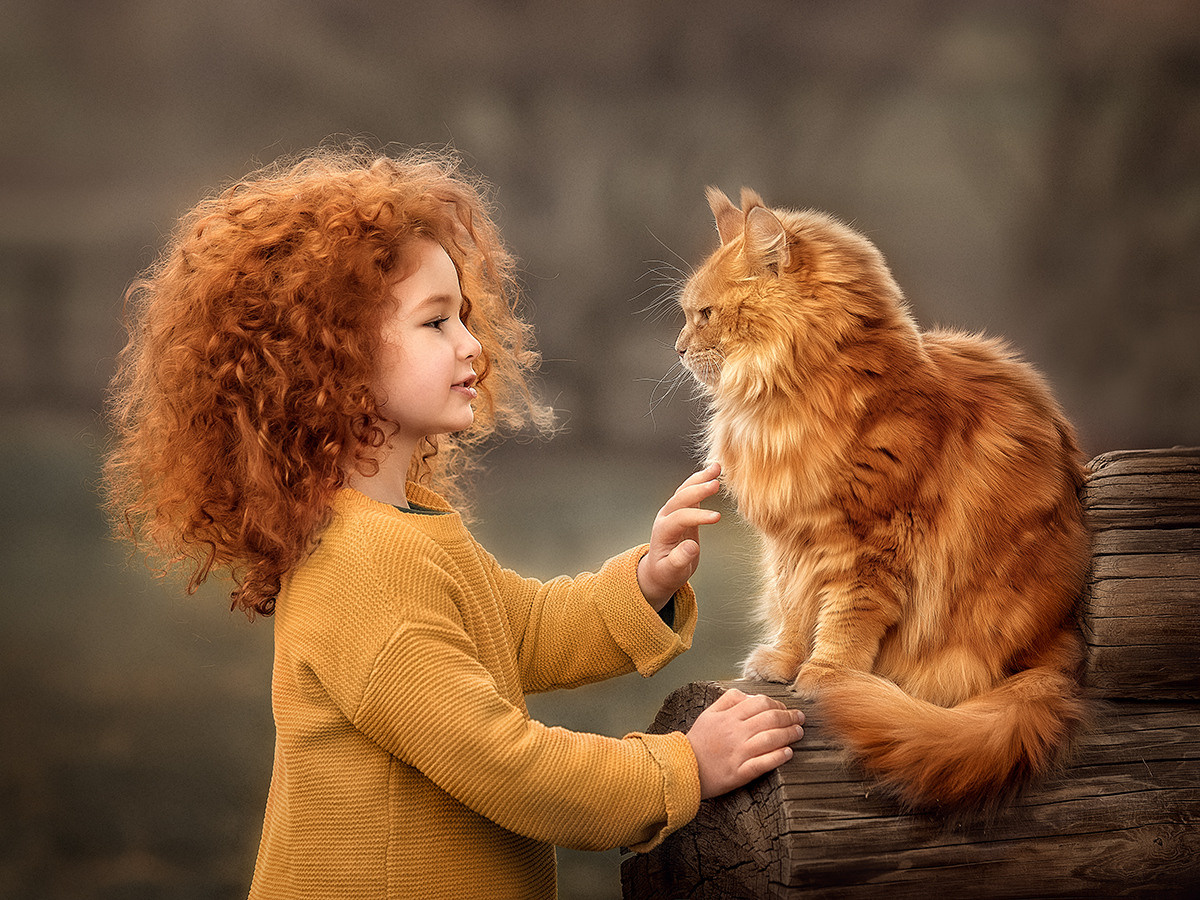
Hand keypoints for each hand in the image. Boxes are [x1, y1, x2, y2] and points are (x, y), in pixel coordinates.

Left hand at [637, 462, 721, 608]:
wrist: (660, 569)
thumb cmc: (666, 572)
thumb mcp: (672, 572)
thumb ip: (679, 560)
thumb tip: (691, 547)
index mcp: (662, 532)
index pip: (680, 518)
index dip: (698, 517)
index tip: (717, 518)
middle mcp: (666, 517)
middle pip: (680, 498)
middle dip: (697, 490)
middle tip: (716, 484)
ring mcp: (673, 511)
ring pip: (685, 490)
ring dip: (700, 478)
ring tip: (717, 467)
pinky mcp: (682, 509)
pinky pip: (691, 491)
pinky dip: (701, 480)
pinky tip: (714, 472)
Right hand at [685, 689, 804, 798]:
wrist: (683, 768)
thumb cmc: (699, 741)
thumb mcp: (709, 714)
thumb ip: (728, 700)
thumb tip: (750, 695)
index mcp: (728, 717)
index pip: (760, 702)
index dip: (777, 704)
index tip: (785, 708)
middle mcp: (735, 733)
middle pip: (770, 719)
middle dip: (790, 717)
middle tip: (799, 719)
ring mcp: (738, 753)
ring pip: (771, 739)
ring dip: (789, 735)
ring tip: (798, 733)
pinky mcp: (740, 773)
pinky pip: (764, 763)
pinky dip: (779, 757)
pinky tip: (788, 753)